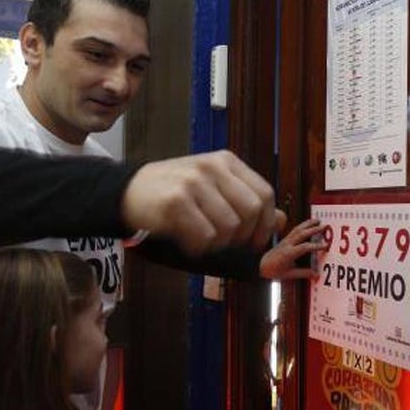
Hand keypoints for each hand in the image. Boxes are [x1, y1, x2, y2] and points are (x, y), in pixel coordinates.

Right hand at [121, 150, 280, 254]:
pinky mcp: (175, 202)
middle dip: (244, 236)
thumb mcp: (214, 188)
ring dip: (217, 243)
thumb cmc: (174, 191)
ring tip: (200, 237)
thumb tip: (283, 221)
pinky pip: (204, 238)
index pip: (265, 193)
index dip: (266, 223)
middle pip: (252, 212)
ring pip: (229, 228)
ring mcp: (194, 183)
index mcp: (226, 161)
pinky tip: (185, 240)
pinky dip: (198, 247)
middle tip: (227, 243)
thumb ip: (247, 201)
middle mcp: (212, 167)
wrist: (127, 191)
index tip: (256, 240)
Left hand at [259, 218, 326, 280]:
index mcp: (288, 253)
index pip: (304, 247)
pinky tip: (309, 223)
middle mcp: (287, 244)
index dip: (315, 246)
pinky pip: (295, 229)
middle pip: (302, 234)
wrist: (261, 265)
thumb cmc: (273, 271)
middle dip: (314, 229)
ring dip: (308, 224)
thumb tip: (316, 275)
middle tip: (324, 227)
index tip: (325, 245)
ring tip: (318, 220)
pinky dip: (303, 225)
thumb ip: (303, 273)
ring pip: (298, 229)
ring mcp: (285, 240)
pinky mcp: (285, 239)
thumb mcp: (289, 274)